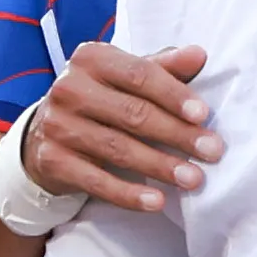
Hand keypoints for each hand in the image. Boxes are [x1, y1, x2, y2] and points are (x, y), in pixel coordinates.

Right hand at [21, 40, 219, 215]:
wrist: (44, 132)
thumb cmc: (100, 99)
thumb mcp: (125, 77)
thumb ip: (162, 67)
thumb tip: (199, 55)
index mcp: (91, 59)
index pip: (139, 74)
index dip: (173, 94)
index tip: (203, 115)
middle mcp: (69, 88)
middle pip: (132, 114)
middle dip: (177, 134)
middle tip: (212, 151)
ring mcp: (58, 125)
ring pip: (118, 149)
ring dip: (160, 166)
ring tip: (194, 178)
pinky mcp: (52, 160)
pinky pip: (97, 182)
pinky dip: (128, 194)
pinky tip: (157, 202)